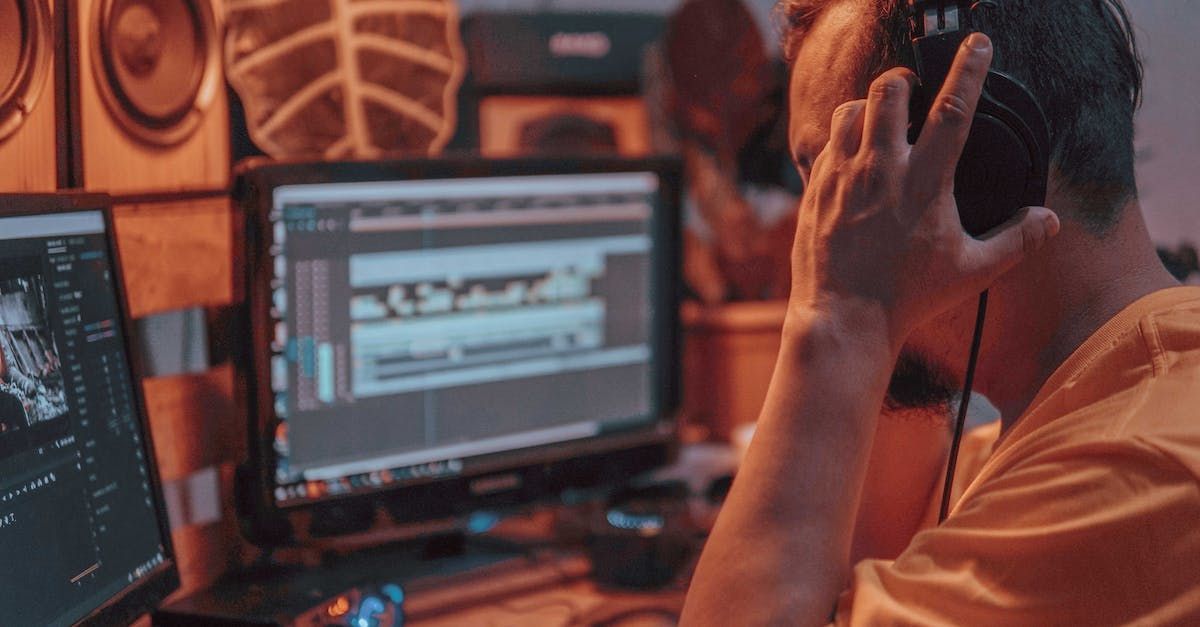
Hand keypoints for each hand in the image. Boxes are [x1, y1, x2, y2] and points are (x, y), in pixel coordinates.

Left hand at [787, 33, 1059, 351]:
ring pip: (850, 110)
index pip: (953, 110)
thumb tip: (1050, 220)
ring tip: (881, 121)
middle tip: (913, 91)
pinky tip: (854, 156)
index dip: (969, 70)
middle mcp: (881, 170)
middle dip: (903, 80)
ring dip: (868, 106)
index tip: (978, 44)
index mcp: (925, 183)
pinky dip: (842, 139)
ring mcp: (842, 177)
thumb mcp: (973, 271)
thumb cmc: (910, 297)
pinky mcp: (815, 189)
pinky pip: (825, 143)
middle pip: (888, 91)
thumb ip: (1016, 240)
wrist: (844, 318)